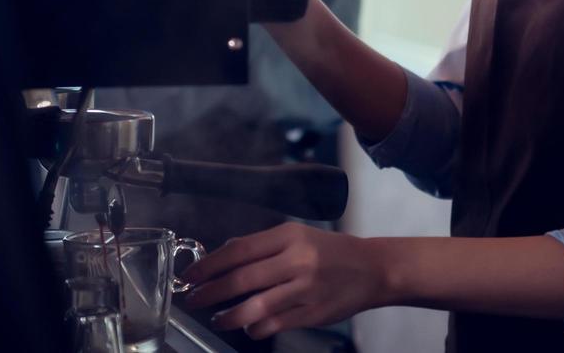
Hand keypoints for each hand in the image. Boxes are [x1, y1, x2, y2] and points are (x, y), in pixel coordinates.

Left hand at [180, 223, 387, 338]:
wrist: (372, 268)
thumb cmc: (329, 251)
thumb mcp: (297, 236)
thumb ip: (261, 245)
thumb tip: (223, 253)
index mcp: (289, 235)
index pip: (239, 249)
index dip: (210, 264)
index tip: (190, 275)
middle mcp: (297, 260)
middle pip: (243, 278)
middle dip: (211, 291)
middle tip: (193, 299)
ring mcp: (306, 288)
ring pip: (256, 306)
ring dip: (230, 315)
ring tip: (218, 318)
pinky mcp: (314, 313)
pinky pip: (275, 324)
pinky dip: (255, 328)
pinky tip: (248, 326)